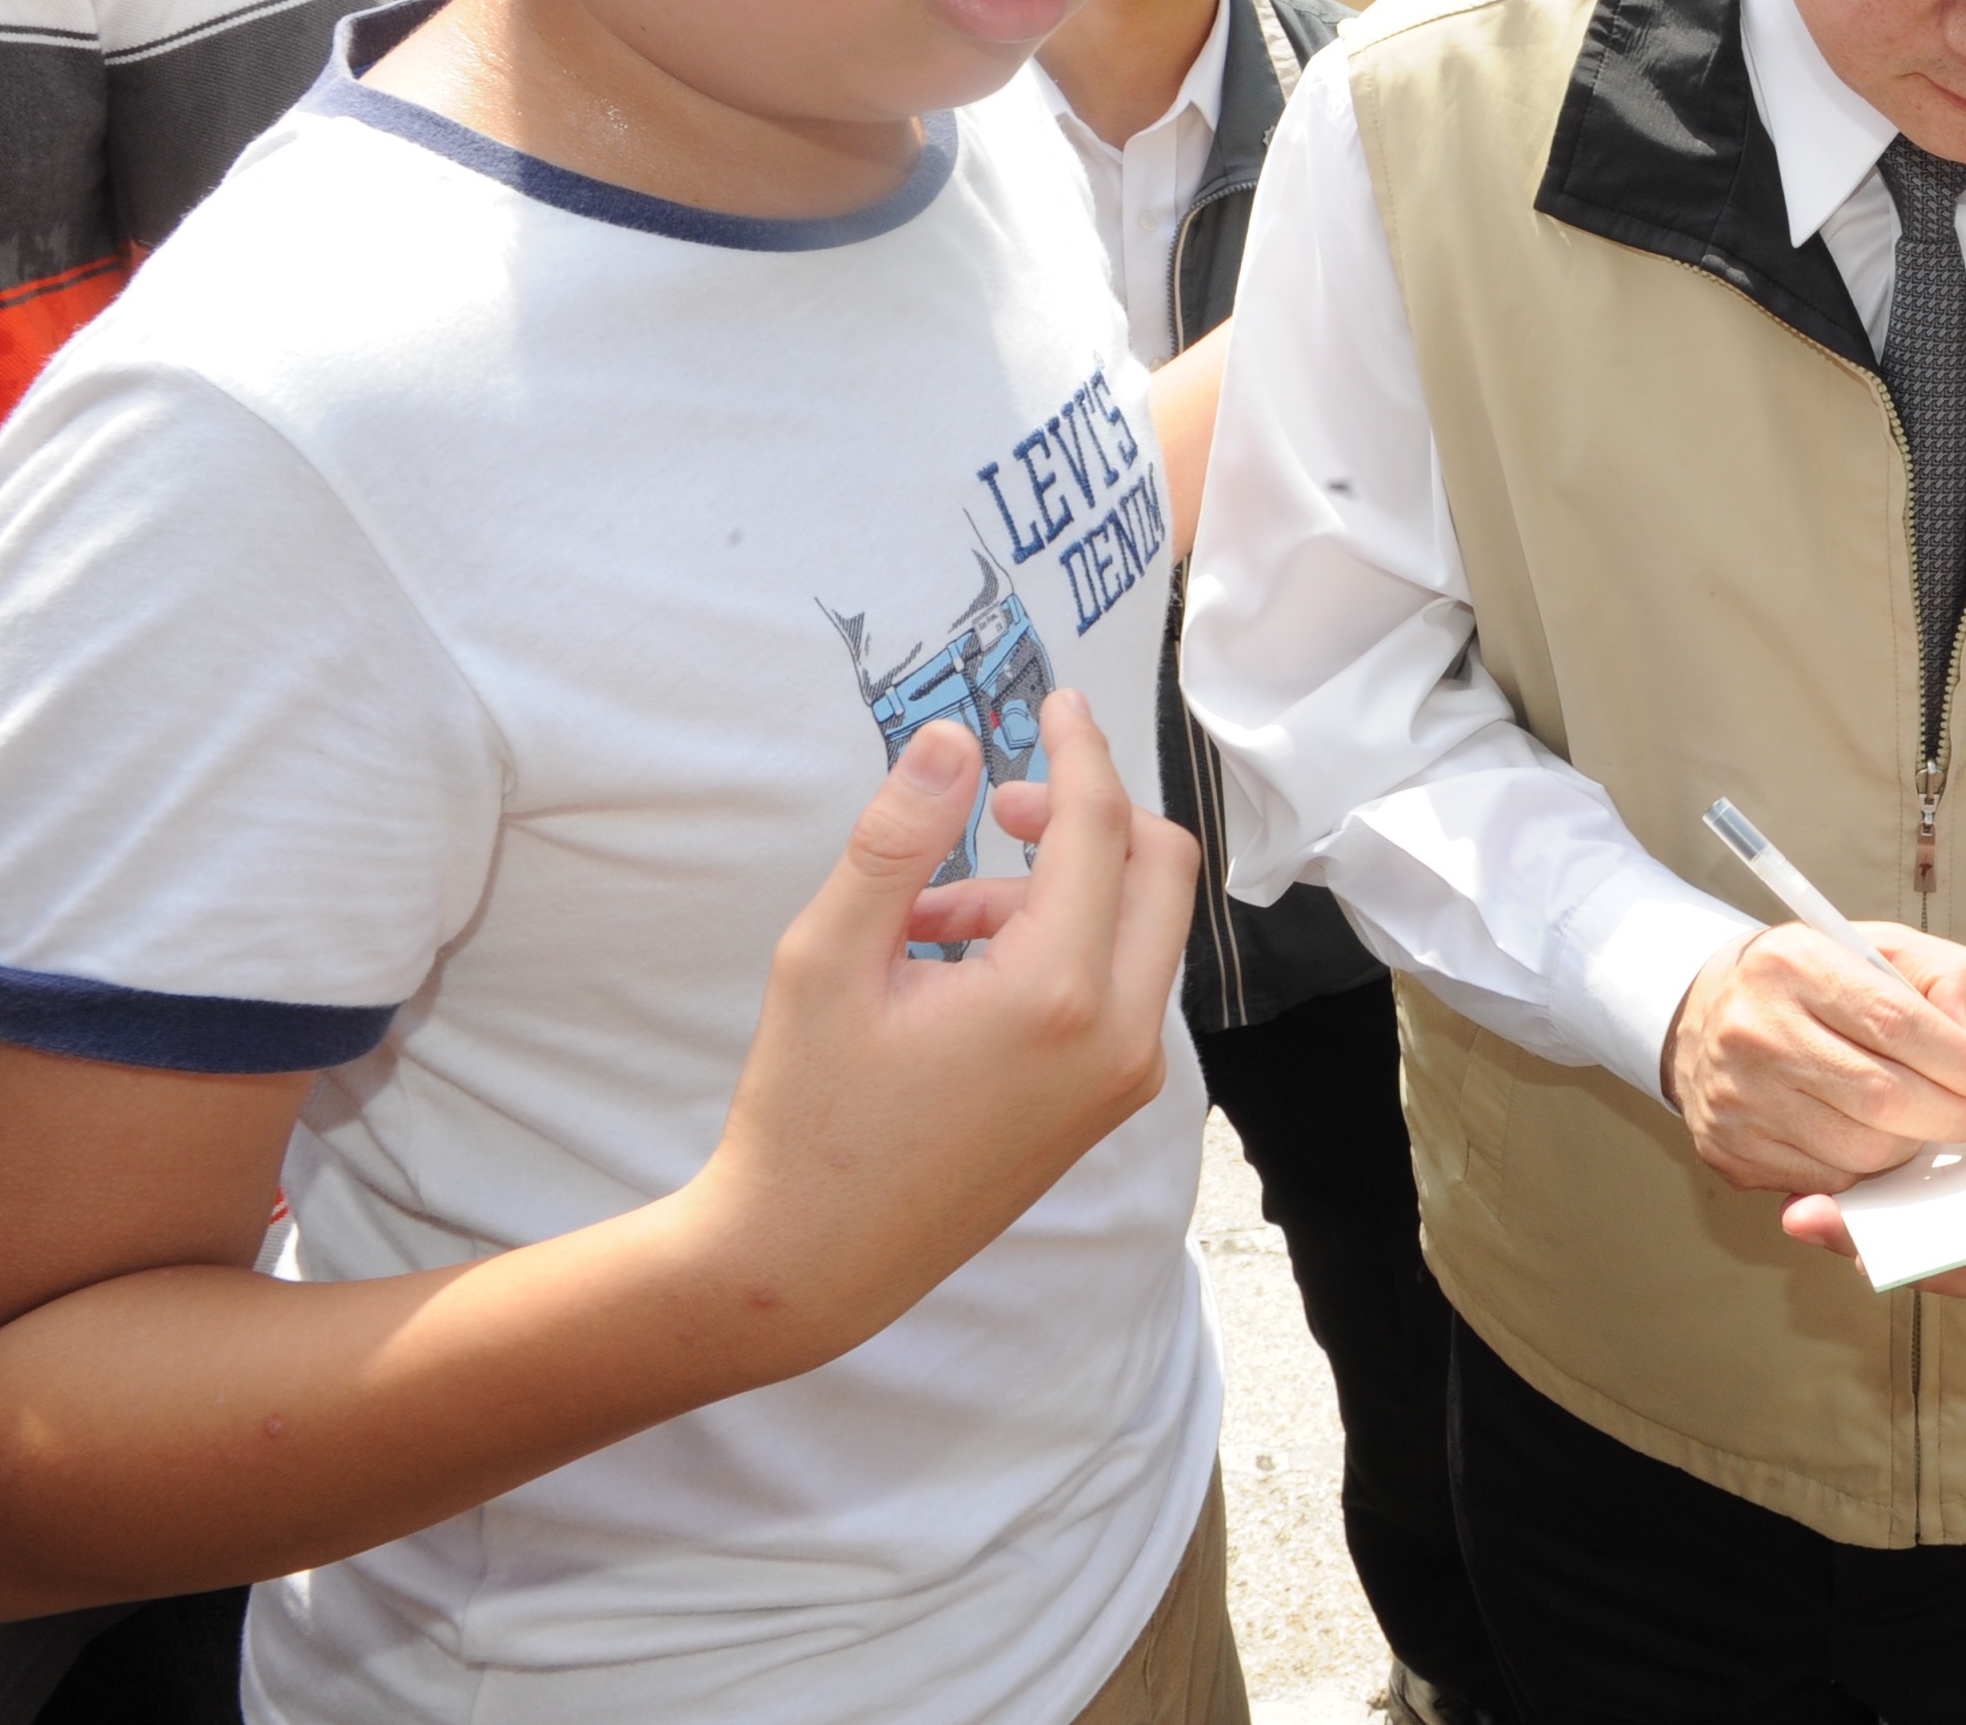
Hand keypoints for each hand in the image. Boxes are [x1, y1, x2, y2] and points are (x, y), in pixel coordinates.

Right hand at [673, 692, 1199, 1371]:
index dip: (1078, 750)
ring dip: (1056, 888)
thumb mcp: (826, 960)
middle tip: (997, 806)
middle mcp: (1120, 1038)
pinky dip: (1060, 945)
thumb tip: (952, 739)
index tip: (1053, 703)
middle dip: (1089, 813)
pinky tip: (954, 967)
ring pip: (1137, 925)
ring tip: (926, 919)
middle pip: (1159, 866)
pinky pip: (1117, 984)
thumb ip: (897, 840)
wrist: (812, 1263)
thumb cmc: (806, 1114)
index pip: (1100, 827)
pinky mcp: (1111, 1102)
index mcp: (1056, 995)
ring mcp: (1126, 1078)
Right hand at [1668, 922, 1965, 1199]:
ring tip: (1929, 1124)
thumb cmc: (1814, 980)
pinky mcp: (1732, 1152)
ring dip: (1913, 1147)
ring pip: (1860, 1151)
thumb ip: (1950, 981)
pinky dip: (1870, 1172)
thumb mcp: (1883, 949)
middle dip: (1952, 1118)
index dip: (1963, 1064)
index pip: (1897, 1024)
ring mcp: (1737, 1099)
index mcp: (1794, 965)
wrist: (1708, 1011)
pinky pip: (1829, 1182)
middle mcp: (1753, 1032)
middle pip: (1881, 1098)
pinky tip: (1879, 1140)